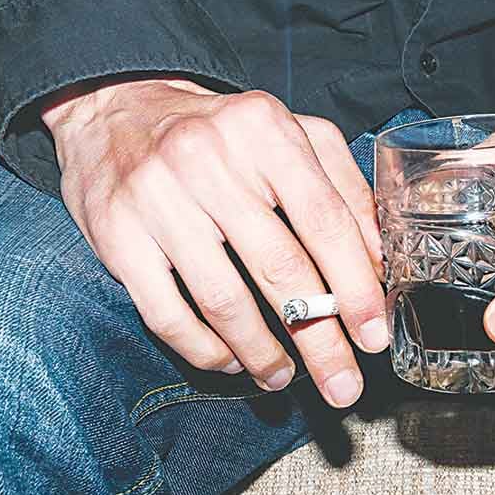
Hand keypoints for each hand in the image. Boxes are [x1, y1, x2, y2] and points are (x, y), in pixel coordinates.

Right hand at [42, 77, 386, 407]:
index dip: (355, 285)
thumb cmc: (219, 133)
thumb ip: (343, 188)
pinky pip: (167, 313)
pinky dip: (205, 350)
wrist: (116, 110)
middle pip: (280, 267)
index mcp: (264, 130)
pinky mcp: (117, 235)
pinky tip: (231, 360)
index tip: (373, 336)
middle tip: (342, 383)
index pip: (324, 219)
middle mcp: (209, 159)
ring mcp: (156, 197)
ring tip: (284, 376)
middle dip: (320, 338)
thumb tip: (377, 263)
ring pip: (223, 300)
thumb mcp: (290, 136)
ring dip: (262, 353)